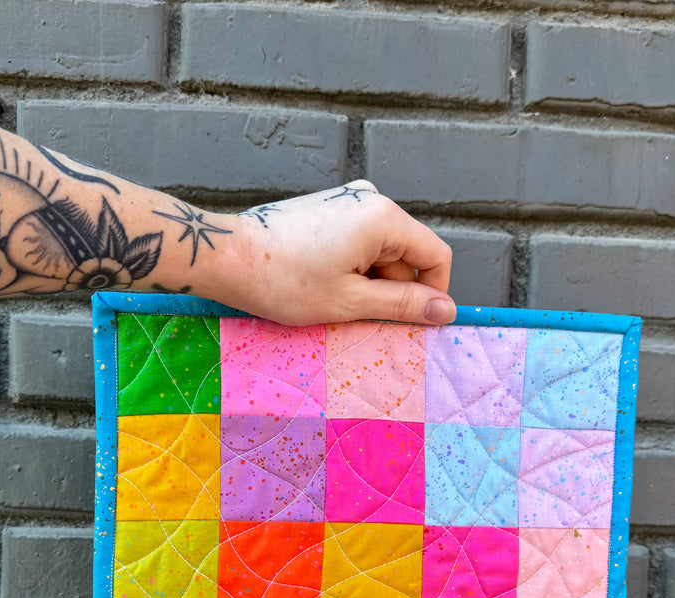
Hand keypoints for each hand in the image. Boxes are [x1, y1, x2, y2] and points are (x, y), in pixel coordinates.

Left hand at [210, 181, 455, 326]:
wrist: (227, 257)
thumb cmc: (283, 281)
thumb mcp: (350, 302)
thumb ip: (403, 305)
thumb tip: (447, 310)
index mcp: (384, 217)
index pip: (436, 256)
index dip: (432, 294)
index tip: (412, 322)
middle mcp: (371, 199)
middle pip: (407, 254)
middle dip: (391, 289)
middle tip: (355, 313)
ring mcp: (348, 200)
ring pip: (382, 253)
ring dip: (368, 282)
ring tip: (331, 297)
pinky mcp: (329, 207)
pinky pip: (359, 243)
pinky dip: (351, 269)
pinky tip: (321, 283)